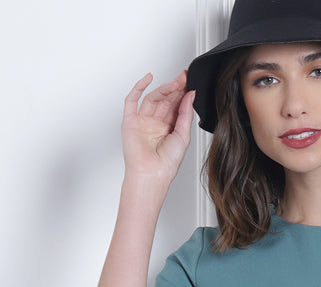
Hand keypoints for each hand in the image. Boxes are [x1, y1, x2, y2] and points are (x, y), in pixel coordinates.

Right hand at [121, 70, 196, 188]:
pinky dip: (138, 87)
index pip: (175, 106)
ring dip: (163, 89)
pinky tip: (148, 79)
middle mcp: (155, 124)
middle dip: (174, 88)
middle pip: (164, 100)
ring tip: (175, 83)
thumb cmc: (166, 163)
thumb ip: (186, 114)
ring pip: (152, 98)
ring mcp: (142, 122)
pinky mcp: (130, 121)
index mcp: (168, 129)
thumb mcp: (183, 135)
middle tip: (183, 78)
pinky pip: (132, 100)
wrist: (152, 174)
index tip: (189, 82)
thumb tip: (190, 95)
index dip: (182, 93)